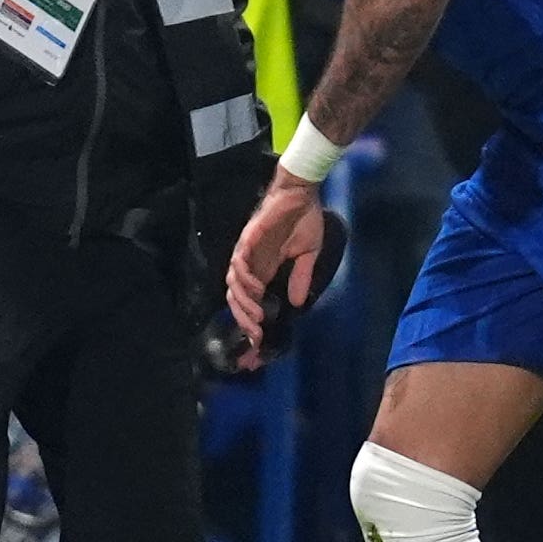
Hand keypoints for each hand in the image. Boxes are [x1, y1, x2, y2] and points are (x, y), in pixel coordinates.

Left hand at [226, 177, 326, 351]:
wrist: (302, 192)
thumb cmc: (304, 219)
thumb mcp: (308, 253)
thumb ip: (301, 277)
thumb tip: (296, 303)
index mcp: (264, 270)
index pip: (252, 303)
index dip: (251, 326)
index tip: (256, 349)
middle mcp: (252, 265)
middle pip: (237, 299)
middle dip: (244, 322)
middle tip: (255, 339)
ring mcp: (247, 252)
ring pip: (234, 284)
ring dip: (243, 303)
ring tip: (257, 318)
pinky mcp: (248, 238)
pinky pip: (238, 262)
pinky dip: (244, 278)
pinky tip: (255, 289)